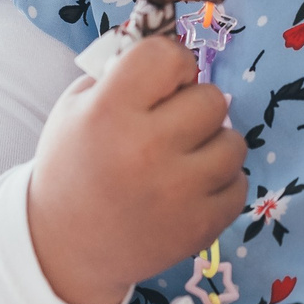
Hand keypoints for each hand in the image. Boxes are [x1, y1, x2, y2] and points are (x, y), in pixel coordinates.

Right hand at [25, 36, 248, 303]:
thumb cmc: (74, 165)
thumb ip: (125, 76)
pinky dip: (218, 185)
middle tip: (170, 126)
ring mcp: (178, 192)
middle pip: (212, 98)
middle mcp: (147, 149)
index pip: (170, 56)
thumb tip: (179, 61)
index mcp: (110, 113)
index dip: (170, 65)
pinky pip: (238, 184)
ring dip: (211, 146)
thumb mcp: (77, 108)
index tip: (161, 84)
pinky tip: (188, 191)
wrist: (65, 247)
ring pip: (233, 142)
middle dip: (193, 107)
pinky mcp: (201, 227)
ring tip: (181, 160)